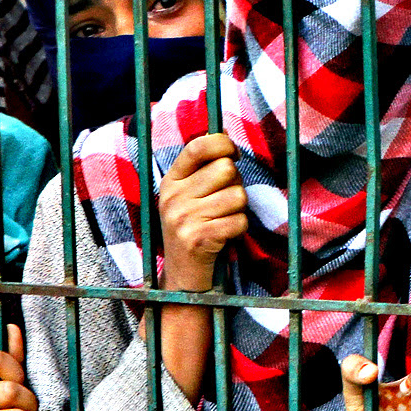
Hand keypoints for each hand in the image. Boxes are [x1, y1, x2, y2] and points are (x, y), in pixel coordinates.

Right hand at [159, 133, 247, 291]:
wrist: (182, 277)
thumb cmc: (194, 229)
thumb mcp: (189, 196)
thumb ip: (205, 167)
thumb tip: (224, 132)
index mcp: (170, 181)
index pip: (198, 146)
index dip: (223, 144)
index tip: (233, 154)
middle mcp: (172, 197)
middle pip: (226, 169)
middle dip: (236, 184)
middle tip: (224, 203)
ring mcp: (183, 218)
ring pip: (238, 196)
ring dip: (239, 210)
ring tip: (222, 221)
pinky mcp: (198, 239)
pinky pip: (240, 221)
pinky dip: (239, 230)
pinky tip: (224, 237)